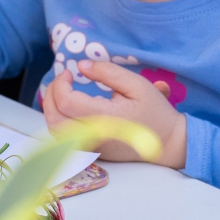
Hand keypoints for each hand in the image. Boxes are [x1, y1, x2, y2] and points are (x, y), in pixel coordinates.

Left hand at [40, 59, 186, 167]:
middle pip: (54, 121)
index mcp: (104, 118)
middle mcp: (94, 137)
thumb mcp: (137, 85)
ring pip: (56, 134)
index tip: (69, 73)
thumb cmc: (155, 113)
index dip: (60, 84)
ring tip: (61, 93)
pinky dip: (59, 122)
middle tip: (61, 82)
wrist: (169, 144)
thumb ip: (108, 73)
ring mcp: (92, 148)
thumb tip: (81, 66)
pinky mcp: (93, 153)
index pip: (66, 102)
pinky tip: (67, 109)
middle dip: (49, 97)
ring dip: (51, 111)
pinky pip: (65, 141)